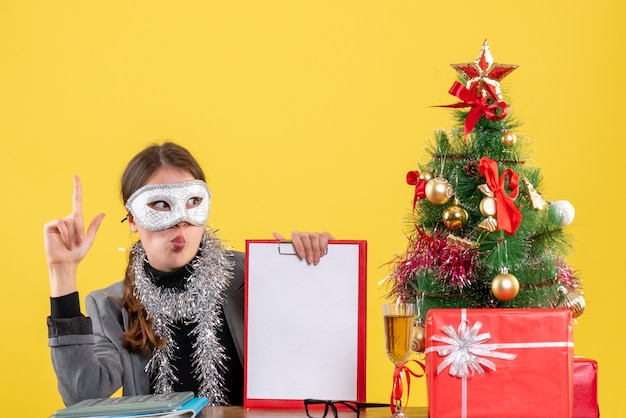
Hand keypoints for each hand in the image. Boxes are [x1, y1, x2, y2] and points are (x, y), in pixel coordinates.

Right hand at [44, 175, 104, 295]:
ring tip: (70, 244)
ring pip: (70, 221)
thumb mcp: (89, 239)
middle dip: (79, 231)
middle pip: (77, 217)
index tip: (75, 176)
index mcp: (76, 221)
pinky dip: (66, 234)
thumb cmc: (77, 253)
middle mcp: (66, 219)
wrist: (66, 263)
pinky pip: (62, 223)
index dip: (76, 188)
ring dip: (73, 235)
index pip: (76, 201)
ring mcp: (57, 222)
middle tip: (77, 243)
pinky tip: (64, 242)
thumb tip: (102, 213)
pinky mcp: (49, 226)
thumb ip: (94, 226)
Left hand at [272, 231, 334, 264]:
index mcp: (298, 237)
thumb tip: (274, 233)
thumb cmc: (306, 257)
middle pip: (305, 236)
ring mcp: (316, 233)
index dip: (298, 245)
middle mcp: (306, 234)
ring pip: (314, 236)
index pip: (295, 235)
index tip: (301, 256)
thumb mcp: (295, 253)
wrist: (321, 260)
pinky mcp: (325, 235)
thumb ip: (286, 245)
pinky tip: (322, 253)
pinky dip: (322, 245)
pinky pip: (323, 235)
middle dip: (308, 250)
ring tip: (316, 260)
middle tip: (310, 261)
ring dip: (315, 250)